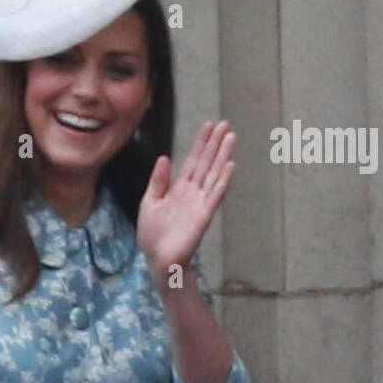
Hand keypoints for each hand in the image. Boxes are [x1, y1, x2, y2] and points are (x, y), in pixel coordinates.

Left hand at [136, 119, 235, 285]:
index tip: (209, 125)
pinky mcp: (204, 214)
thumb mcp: (150, 202)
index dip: (201, 142)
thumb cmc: (152, 234)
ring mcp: (200, 202)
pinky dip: (223, 180)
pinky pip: (215, 194)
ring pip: (214, 173)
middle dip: (216, 143)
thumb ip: (158, 180)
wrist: (158, 258)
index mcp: (178, 188)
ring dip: (223, 155)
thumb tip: (164, 156)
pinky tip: (230, 164)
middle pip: (206, 162)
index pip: (192, 160)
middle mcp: (192, 192)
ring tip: (232, 137)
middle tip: (227, 123)